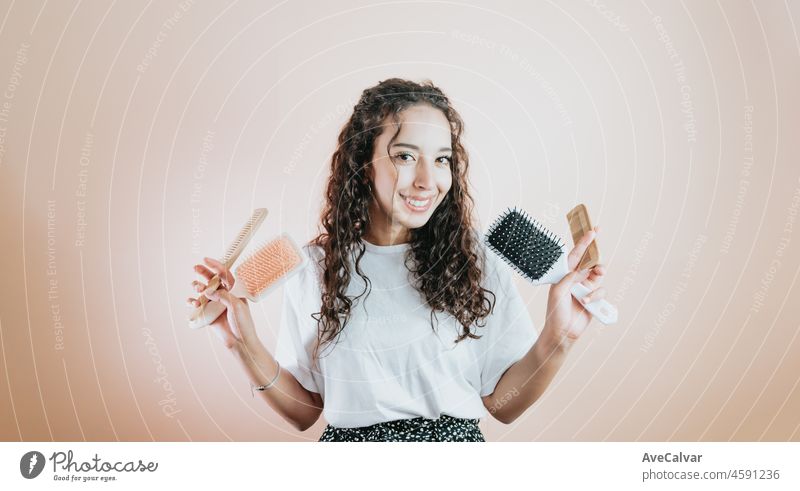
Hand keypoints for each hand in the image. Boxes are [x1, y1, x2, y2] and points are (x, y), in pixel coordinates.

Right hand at [187, 257, 258, 349]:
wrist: (239, 341)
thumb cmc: (243, 323)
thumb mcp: (236, 305)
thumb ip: (223, 295)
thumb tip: (209, 290)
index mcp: (234, 290)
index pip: (224, 274)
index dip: (215, 265)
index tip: (206, 260)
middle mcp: (224, 295)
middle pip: (212, 280)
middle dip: (203, 272)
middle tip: (195, 268)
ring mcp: (216, 304)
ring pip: (203, 291)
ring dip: (198, 286)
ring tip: (196, 287)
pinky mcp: (208, 313)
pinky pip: (198, 304)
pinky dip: (193, 301)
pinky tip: (192, 302)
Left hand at [542, 225, 606, 346]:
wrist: (562, 332)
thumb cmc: (555, 311)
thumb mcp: (559, 291)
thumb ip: (572, 278)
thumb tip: (585, 269)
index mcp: (565, 274)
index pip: (575, 255)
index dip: (584, 243)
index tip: (593, 231)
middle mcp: (576, 279)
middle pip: (590, 262)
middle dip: (596, 258)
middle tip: (598, 257)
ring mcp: (586, 288)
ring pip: (598, 275)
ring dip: (598, 273)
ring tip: (598, 273)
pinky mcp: (594, 299)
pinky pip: (601, 291)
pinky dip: (596, 295)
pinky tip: (586, 301)